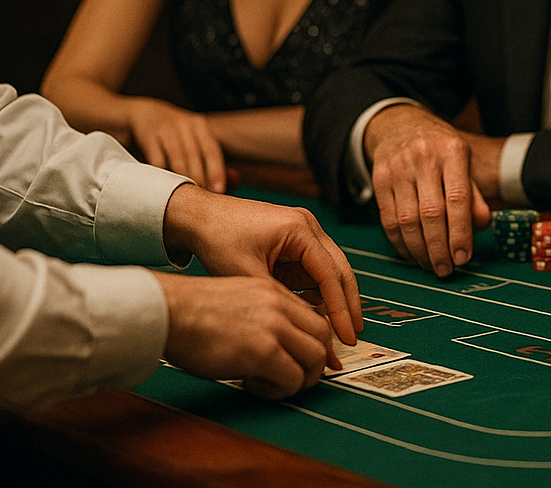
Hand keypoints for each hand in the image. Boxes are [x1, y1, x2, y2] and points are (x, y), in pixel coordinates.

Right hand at [128, 98, 226, 192]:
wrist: (142, 114)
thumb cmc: (174, 135)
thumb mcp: (193, 140)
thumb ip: (211, 161)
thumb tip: (233, 182)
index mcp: (199, 125)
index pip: (212, 150)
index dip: (216, 171)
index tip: (219, 190)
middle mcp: (184, 124)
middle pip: (194, 155)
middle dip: (199, 178)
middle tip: (200, 198)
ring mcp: (165, 129)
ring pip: (177, 157)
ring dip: (182, 178)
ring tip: (185, 196)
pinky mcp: (148, 136)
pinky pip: (156, 159)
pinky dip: (161, 174)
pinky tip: (165, 188)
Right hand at [154, 272, 335, 398]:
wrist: (166, 311)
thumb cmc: (189, 311)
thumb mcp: (236, 298)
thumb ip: (261, 313)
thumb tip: (275, 340)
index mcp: (273, 292)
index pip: (313, 317)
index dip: (315, 342)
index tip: (309, 359)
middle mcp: (279, 307)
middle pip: (322, 336)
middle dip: (316, 362)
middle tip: (298, 378)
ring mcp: (273, 329)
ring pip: (315, 358)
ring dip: (302, 378)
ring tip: (277, 385)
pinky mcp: (262, 352)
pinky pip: (292, 378)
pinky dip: (281, 389)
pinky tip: (256, 385)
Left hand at [161, 185, 362, 346]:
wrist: (197, 216)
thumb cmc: (218, 237)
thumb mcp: (246, 274)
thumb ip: (277, 299)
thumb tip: (301, 326)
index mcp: (300, 229)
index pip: (330, 274)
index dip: (341, 308)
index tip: (346, 335)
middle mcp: (308, 226)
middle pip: (340, 269)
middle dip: (348, 304)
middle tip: (353, 335)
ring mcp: (303, 232)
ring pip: (330, 270)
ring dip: (334, 298)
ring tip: (338, 330)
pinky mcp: (294, 241)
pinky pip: (314, 269)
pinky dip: (318, 291)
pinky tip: (316, 313)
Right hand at [363, 105, 496, 275]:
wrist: (399, 124)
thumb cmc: (440, 149)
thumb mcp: (464, 162)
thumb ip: (474, 194)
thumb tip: (481, 225)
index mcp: (452, 150)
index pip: (457, 198)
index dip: (460, 232)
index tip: (464, 257)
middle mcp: (424, 157)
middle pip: (430, 214)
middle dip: (439, 248)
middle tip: (446, 270)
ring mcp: (398, 168)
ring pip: (406, 221)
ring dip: (419, 251)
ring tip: (431, 265)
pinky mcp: (379, 179)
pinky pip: (388, 220)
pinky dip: (401, 244)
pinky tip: (412, 254)